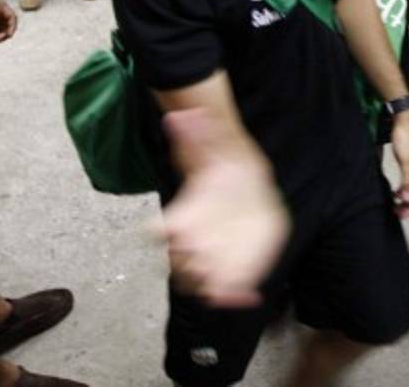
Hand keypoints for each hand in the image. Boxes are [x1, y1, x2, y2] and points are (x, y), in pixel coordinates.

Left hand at [0, 0, 16, 42]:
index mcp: (2, 5)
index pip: (12, 16)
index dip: (12, 26)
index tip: (9, 35)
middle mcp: (3, 11)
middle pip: (10, 24)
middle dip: (6, 33)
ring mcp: (0, 16)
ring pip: (5, 28)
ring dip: (2, 35)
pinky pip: (0, 30)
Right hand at [156, 108, 289, 308]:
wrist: (244, 192)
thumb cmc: (220, 171)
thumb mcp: (210, 149)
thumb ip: (197, 133)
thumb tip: (180, 112)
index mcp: (181, 219)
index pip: (161, 231)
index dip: (164, 233)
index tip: (170, 232)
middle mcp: (191, 245)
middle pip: (179, 263)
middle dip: (188, 264)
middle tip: (200, 261)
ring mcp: (210, 262)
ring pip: (200, 282)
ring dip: (208, 284)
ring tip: (220, 288)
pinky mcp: (232, 273)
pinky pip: (229, 291)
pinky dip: (235, 295)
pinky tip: (248, 295)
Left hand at [390, 112, 408, 217]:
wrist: (403, 120)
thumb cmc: (406, 139)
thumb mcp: (406, 161)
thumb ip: (408, 181)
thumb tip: (408, 199)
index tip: (400, 210)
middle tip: (397, 213)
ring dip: (406, 198)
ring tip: (395, 205)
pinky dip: (404, 189)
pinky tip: (396, 193)